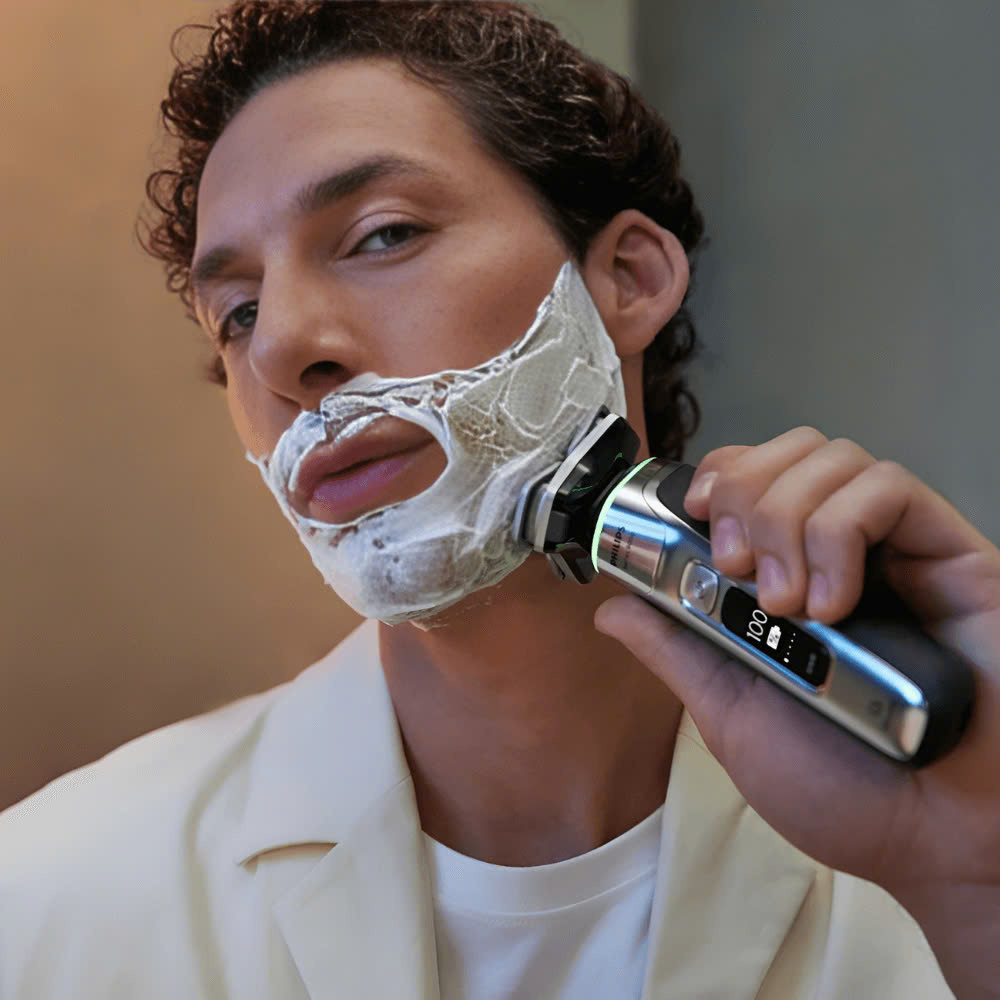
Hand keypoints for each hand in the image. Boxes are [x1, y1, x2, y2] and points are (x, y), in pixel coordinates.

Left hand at [594, 427, 999, 906]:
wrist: (930, 843)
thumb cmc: (838, 788)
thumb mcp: (731, 714)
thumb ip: (679, 651)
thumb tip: (613, 609)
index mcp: (790, 575)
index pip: (756, 475)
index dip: (721, 473)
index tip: (698, 514)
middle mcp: (844, 551)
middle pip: (792, 450)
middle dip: (746, 492)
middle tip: (737, 567)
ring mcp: (899, 550)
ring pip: (835, 458)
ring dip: (788, 517)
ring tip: (789, 604)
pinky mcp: (954, 555)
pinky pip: (892, 488)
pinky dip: (842, 532)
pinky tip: (835, 603)